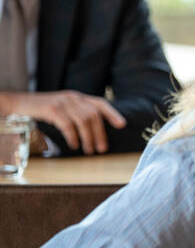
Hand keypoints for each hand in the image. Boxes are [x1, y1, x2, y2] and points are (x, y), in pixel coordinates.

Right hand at [0, 90, 125, 153]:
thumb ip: (77, 113)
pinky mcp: (52, 109)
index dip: (113, 114)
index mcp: (78, 97)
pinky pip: (68, 124)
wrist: (18, 103)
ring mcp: (62, 102)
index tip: (122, 125)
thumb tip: (94, 131)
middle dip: (100, 134)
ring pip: (83, 121)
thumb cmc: (43, 109)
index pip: (100, 103)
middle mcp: (73, 98)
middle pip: (94, 115)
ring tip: (89, 150)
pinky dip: (73, 136)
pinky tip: (74, 145)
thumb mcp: (63, 108)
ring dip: (88, 138)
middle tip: (101, 149)